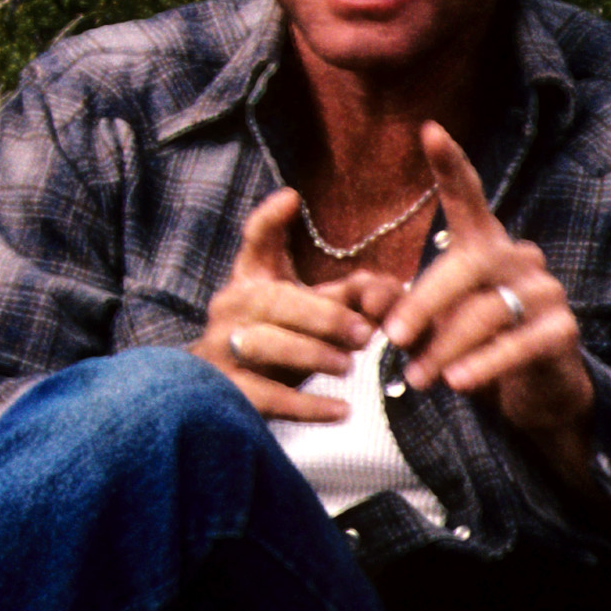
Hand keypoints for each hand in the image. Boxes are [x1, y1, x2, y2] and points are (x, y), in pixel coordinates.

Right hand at [189, 189, 402, 424]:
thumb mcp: (307, 313)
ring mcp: (222, 348)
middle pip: (272, 301)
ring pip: (263, 345)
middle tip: (365, 333)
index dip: (268, 221)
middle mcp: (231, 308)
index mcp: (251, 281)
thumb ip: (350, 299)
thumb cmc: (276, 343)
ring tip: (348, 366)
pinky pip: (266, 397)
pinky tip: (342, 411)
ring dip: (310, 353)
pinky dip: (306, 407)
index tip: (291, 199)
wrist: (220, 395)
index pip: (255, 244)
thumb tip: (390, 292)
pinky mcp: (228, 391)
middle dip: (322, 315)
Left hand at [385, 123, 596, 485]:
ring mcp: (545, 291)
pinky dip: (484, 365)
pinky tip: (459, 383)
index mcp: (484, 245)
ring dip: (446, 347)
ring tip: (418, 378)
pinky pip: (517, 344)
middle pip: (467, 266)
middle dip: (425, 303)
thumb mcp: (431, 327)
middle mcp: (518, 257)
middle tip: (393, 338)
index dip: (450, 164)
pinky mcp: (562, 330)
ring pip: (487, 311)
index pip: (468, 197)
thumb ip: (400, 309)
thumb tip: (364, 296)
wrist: (535, 393)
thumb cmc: (474, 349)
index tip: (430, 130)